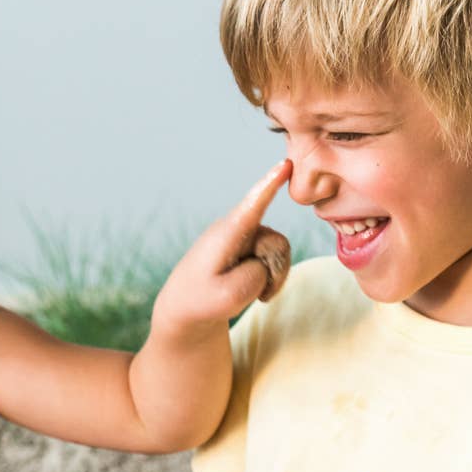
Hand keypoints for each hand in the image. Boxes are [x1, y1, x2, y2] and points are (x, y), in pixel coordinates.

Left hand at [152, 161, 292, 331]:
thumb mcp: (227, 298)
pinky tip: (255, 290)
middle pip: (277, 245)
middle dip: (273, 273)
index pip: (252, 205)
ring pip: (280, 252)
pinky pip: (277, 258)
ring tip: (248, 291)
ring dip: (271, 278)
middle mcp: (237, 227)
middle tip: (252, 294)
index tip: (285, 164)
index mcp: (226, 234)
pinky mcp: (251, 244)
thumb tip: (265, 262)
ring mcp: (246, 235)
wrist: (186, 307)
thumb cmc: (200, 301)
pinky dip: (271, 279)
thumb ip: (254, 277)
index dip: (270, 185)